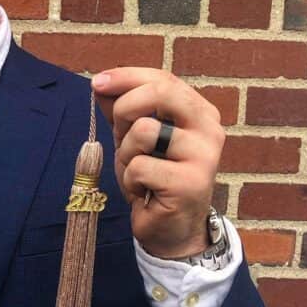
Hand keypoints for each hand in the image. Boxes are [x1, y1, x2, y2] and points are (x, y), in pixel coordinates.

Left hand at [91, 67, 224, 258]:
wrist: (170, 229)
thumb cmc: (152, 180)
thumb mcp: (132, 139)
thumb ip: (121, 110)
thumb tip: (100, 84)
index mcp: (199, 111)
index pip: (163, 79)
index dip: (127, 77)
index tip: (98, 83)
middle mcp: (209, 128)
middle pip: (160, 92)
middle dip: (125, 109)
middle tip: (119, 134)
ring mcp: (204, 155)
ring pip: (145, 130)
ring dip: (127, 152)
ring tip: (138, 171)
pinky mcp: (190, 183)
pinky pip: (140, 166)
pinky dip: (130, 179)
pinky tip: (143, 191)